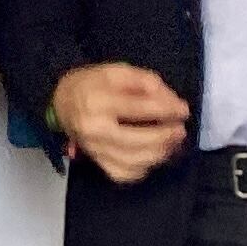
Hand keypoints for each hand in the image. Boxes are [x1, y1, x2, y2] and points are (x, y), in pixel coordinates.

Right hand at [51, 62, 191, 184]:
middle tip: (180, 129)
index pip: (138, 109)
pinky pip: (127, 174)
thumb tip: (171, 102)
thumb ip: (144, 82)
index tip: (184, 110)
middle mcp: (93, 130)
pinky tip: (153, 154)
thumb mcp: (116, 71)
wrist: (63, 103)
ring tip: (172, 141)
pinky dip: (145, 167)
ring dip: (160, 153)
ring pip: (135, 161)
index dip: (166, 110)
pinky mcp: (98, 164)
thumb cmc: (92, 84)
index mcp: (96, 102)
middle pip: (138, 140)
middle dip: (166, 136)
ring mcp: (95, 150)